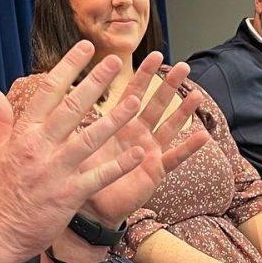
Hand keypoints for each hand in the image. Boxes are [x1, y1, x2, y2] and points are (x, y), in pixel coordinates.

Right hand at [0, 41, 156, 262]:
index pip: (48, 92)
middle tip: (116, 61)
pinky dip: (119, 165)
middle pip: (72, 108)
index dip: (68, 67)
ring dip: (116, 119)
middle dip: (96, 82)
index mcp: (22, 135)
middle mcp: (40, 148)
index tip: (85, 48)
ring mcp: (56, 171)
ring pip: (91, 138)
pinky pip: (99, 176)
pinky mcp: (69, 196)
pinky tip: (139, 153)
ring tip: (137, 101)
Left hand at [81, 54, 207, 225]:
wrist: (89, 207)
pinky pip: (174, 158)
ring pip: (169, 126)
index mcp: (119, 124)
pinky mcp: (155, 170)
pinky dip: (189, 147)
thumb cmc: (82, 173)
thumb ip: (75, 119)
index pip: (133, 93)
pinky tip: (202, 135)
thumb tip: (59, 93)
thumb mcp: (77, 141)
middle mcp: (137, 134)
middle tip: (182, 66)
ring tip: (196, 94)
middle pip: (156, 104)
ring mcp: (149, 151)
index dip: (144, 75)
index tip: (155, 55)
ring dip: (183, 111)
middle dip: (169, 85)